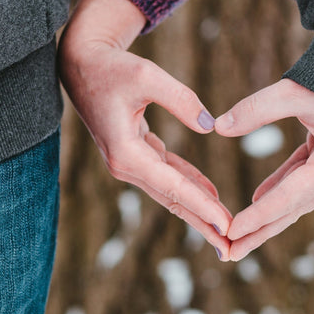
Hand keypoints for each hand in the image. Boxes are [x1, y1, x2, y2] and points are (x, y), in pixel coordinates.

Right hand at [58, 0, 231, 256]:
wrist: (81, 65)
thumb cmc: (112, 69)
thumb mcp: (147, 76)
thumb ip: (181, 99)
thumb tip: (209, 125)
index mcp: (126, 152)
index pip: (172, 186)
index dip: (202, 206)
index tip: (227, 224)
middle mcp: (126, 165)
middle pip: (172, 200)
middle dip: (202, 223)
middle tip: (232, 248)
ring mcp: (129, 163)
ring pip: (171, 192)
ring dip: (198, 211)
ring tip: (225, 232)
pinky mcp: (135, 154)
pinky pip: (168, 176)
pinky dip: (189, 186)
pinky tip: (211, 196)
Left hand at [214, 79, 313, 260]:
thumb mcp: (295, 91)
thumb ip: (257, 109)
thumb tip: (218, 127)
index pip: (289, 198)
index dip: (258, 216)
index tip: (231, 231)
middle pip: (293, 208)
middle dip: (260, 231)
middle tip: (229, 253)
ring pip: (296, 197)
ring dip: (268, 215)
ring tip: (238, 235)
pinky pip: (301, 178)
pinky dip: (279, 189)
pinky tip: (257, 198)